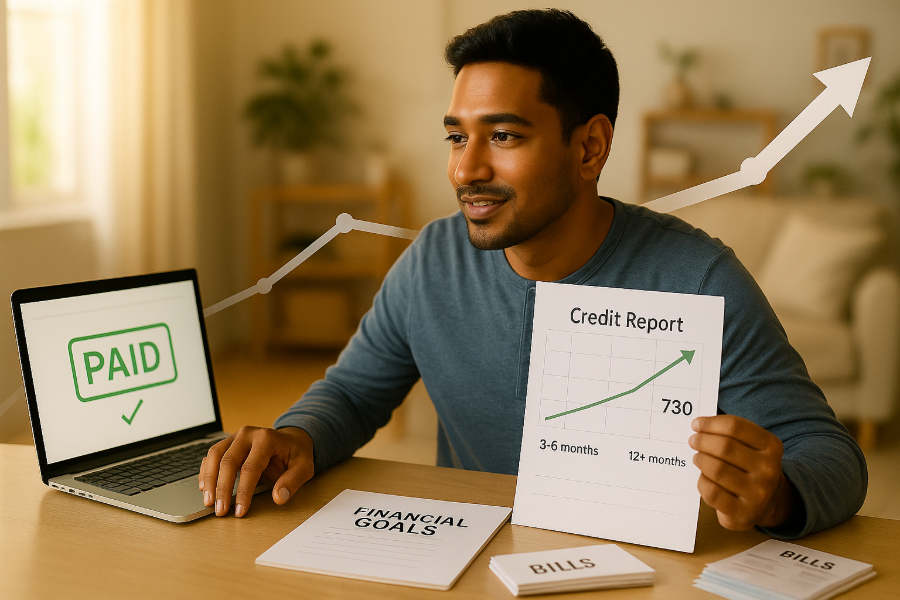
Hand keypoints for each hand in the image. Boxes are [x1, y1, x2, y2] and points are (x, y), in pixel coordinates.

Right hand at [199, 426, 314, 516]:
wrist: (292, 439)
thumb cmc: (296, 454)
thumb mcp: (304, 467)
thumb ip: (293, 481)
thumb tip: (278, 497)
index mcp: (266, 438)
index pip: (250, 467)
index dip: (243, 491)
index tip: (240, 510)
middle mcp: (248, 434)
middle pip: (228, 461)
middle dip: (222, 489)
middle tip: (220, 510)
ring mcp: (236, 436)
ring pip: (215, 456)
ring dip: (209, 480)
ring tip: (209, 502)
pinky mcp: (228, 442)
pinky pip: (211, 456)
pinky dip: (206, 472)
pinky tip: (205, 487)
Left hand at [689, 415, 799, 530]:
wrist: (767, 503)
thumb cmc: (750, 467)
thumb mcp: (752, 445)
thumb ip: (730, 432)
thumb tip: (699, 425)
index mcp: (772, 446)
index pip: (734, 427)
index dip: (710, 423)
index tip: (696, 424)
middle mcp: (769, 470)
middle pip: (724, 447)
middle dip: (702, 441)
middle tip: (693, 440)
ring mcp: (757, 494)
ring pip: (717, 469)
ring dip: (701, 460)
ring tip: (697, 457)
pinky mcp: (742, 513)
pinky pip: (712, 492)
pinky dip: (702, 481)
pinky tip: (704, 478)